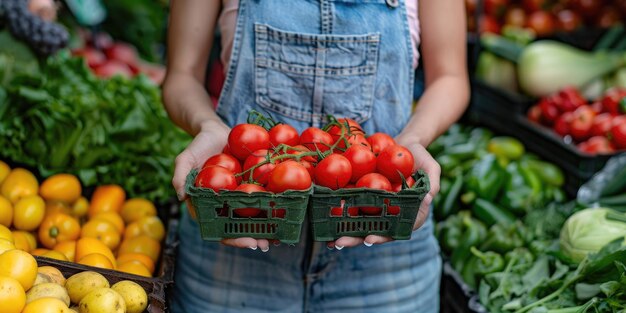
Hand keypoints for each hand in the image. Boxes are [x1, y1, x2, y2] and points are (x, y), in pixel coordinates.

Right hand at [174, 119, 275, 251]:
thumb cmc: (198, 145)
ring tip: (278, 236)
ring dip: (265, 228)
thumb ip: (180, 176)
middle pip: (238, 226)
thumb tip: (181, 197)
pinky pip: (263, 197)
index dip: (231, 237)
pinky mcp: (252, 185)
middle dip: (252, 237)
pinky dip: (273, 206)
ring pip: (253, 216)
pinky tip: (285, 212)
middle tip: (265, 244)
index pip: (218, 227)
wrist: (217, 131)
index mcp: (208, 205)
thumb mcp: (185, 158)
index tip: (246, 241)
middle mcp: (225, 204)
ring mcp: (239, 196)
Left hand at [327, 136, 440, 248]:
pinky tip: (323, 216)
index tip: (370, 238)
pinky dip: (337, 212)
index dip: (384, 236)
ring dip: (344, 232)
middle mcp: (390, 214)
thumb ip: (432, 183)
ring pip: (359, 223)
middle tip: (341, 242)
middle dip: (356, 238)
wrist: (402, 144)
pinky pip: (350, 205)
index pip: (397, 230)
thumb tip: (427, 199)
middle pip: (374, 230)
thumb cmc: (420, 156)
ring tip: (329, 238)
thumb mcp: (431, 167)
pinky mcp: (363, 196)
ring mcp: (376, 207)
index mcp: (409, 213)